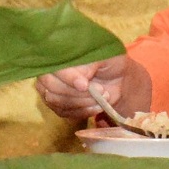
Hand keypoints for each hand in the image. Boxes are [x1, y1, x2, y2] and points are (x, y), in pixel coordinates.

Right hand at [37, 56, 153, 123]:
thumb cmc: (110, 63)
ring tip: (103, 97)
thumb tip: (81, 75)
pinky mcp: (57, 105)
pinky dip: (82, 111)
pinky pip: (63, 112)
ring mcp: (51, 90)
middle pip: (52, 87)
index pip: (54, 68)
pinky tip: (97, 107)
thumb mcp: (105, 57)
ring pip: (57, 101)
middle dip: (78, 93)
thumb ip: (90, 63)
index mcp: (59, 56)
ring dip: (83, 102)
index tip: (84, 85)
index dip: (68, 78)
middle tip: (101, 90)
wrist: (118, 79)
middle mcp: (49, 73)